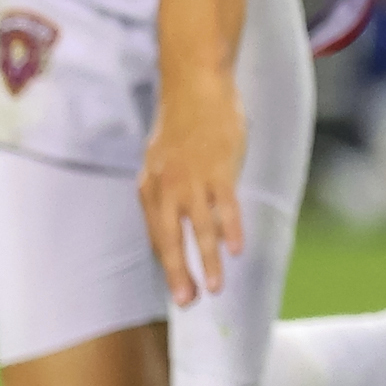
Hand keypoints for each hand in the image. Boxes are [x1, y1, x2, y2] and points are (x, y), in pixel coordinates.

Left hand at [137, 82, 247, 306]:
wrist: (196, 85)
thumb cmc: (183, 121)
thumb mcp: (161, 157)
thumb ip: (165, 188)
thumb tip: (172, 216)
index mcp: (150, 186)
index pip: (156, 235)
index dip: (168, 263)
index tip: (179, 288)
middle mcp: (167, 187)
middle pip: (171, 239)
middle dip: (179, 273)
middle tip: (187, 301)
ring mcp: (194, 179)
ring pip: (200, 229)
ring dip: (207, 261)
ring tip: (216, 287)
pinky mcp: (220, 168)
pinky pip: (225, 206)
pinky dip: (230, 229)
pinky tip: (236, 250)